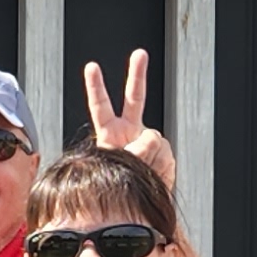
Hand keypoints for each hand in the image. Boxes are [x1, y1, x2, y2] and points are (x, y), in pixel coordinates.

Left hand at [82, 50, 177, 192]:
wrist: (139, 202)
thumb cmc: (117, 189)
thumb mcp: (112, 170)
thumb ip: (126, 154)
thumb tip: (145, 144)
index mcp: (110, 133)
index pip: (101, 107)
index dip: (96, 87)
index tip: (92, 67)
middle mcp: (130, 131)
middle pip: (135, 98)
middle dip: (137, 74)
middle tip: (139, 54)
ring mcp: (148, 140)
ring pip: (152, 139)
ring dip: (145, 158)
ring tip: (138, 172)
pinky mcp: (164, 153)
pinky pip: (163, 155)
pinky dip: (158, 167)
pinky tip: (153, 174)